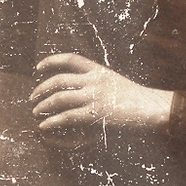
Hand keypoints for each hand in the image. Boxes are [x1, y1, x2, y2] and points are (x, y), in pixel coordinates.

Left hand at [30, 53, 172, 131]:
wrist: (152, 109)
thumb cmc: (136, 100)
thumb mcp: (116, 84)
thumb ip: (97, 85)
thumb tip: (76, 91)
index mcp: (100, 71)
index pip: (71, 59)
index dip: (51, 61)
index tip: (38, 68)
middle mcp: (95, 81)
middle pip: (59, 80)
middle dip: (41, 89)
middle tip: (33, 98)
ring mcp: (94, 96)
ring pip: (58, 98)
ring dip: (42, 106)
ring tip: (36, 112)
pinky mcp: (95, 114)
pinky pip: (65, 116)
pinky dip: (51, 121)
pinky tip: (44, 126)